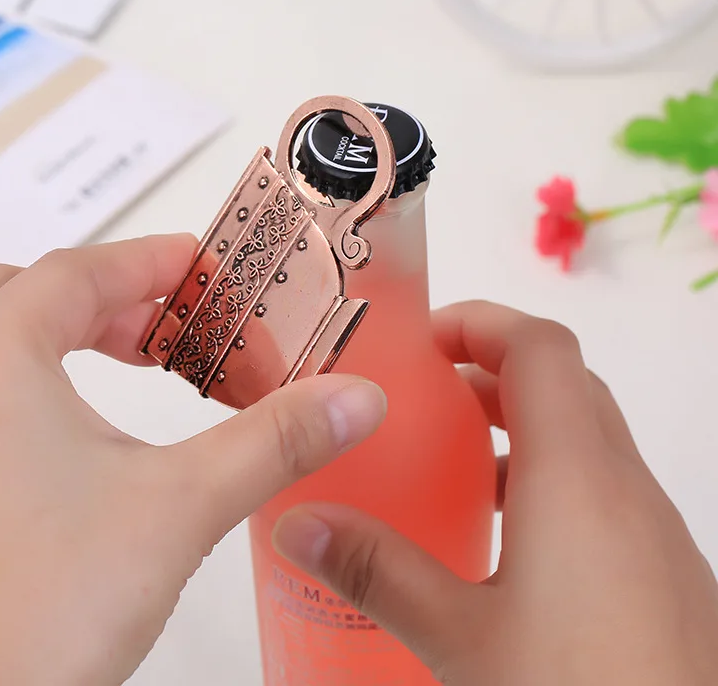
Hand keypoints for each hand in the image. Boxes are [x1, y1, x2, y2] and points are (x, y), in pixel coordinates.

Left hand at [0, 235, 386, 684]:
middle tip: (178, 327)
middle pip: (33, 291)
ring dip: (57, 323)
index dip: (152, 262)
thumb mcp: (185, 503)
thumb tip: (355, 399)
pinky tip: (40, 396)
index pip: (82, 272)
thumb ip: (278, 440)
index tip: (203, 269)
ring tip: (123, 352)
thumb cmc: (47, 612)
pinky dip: (4, 361)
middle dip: (113, 298)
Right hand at [273, 301, 717, 685]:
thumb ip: (375, 571)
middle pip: (563, 383)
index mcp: (578, 479)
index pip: (539, 347)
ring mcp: (653, 533)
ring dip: (520, 429)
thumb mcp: (459, 640)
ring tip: (452, 463)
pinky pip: (603, 493)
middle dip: (490, 371)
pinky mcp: (662, 575)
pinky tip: (502, 543)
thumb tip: (299, 523)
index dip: (480, 322)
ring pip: (586, 439)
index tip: (421, 340)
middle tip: (424, 396)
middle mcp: (626, 489)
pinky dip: (549, 483)